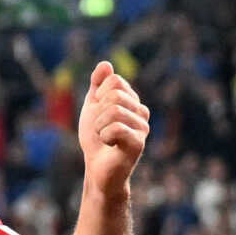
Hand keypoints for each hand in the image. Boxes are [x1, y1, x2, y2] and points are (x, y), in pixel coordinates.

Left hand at [76, 61, 149, 190]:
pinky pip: (116, 127)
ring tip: (104, 138)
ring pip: (114, 110)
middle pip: (114, 94)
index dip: (98, 96)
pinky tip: (109, 145)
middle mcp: (142, 112)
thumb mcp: (92, 107)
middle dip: (97, 112)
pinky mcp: (138, 144)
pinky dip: (104, 136)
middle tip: (100, 129)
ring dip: (99, 126)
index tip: (98, 113)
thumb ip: (97, 84)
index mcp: (133, 101)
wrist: (97, 170)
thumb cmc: (96, 140)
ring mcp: (143, 128)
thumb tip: (105, 64)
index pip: (114, 80)